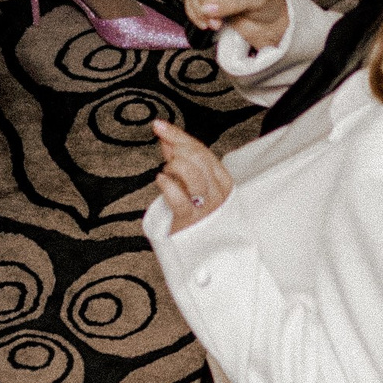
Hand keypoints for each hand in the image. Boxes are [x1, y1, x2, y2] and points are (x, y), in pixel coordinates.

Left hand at [151, 119, 233, 233]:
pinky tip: (161, 181)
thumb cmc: (200, 221)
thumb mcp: (195, 188)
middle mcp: (218, 193)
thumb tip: (167, 139)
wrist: (209, 257)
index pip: (203, 151)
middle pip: (198, 158)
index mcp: (222, 182)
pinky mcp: (191, 221)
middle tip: (162, 144)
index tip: (160, 126)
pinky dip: (167, 184)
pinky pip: (179, 197)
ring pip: (192, 173)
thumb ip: (181, 162)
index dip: (179, 135)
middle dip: (176, 145)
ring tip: (167, 173)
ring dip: (174, 167)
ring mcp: (206, 207)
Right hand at [184, 0, 288, 52]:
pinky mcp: (208, 2)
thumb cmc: (270, 3)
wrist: (270, 24)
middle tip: (216, 13)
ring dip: (199, 10)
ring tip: (215, 23)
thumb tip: (210, 6)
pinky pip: (190, 5)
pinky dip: (194, 15)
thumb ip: (235, 1)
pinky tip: (206, 24)